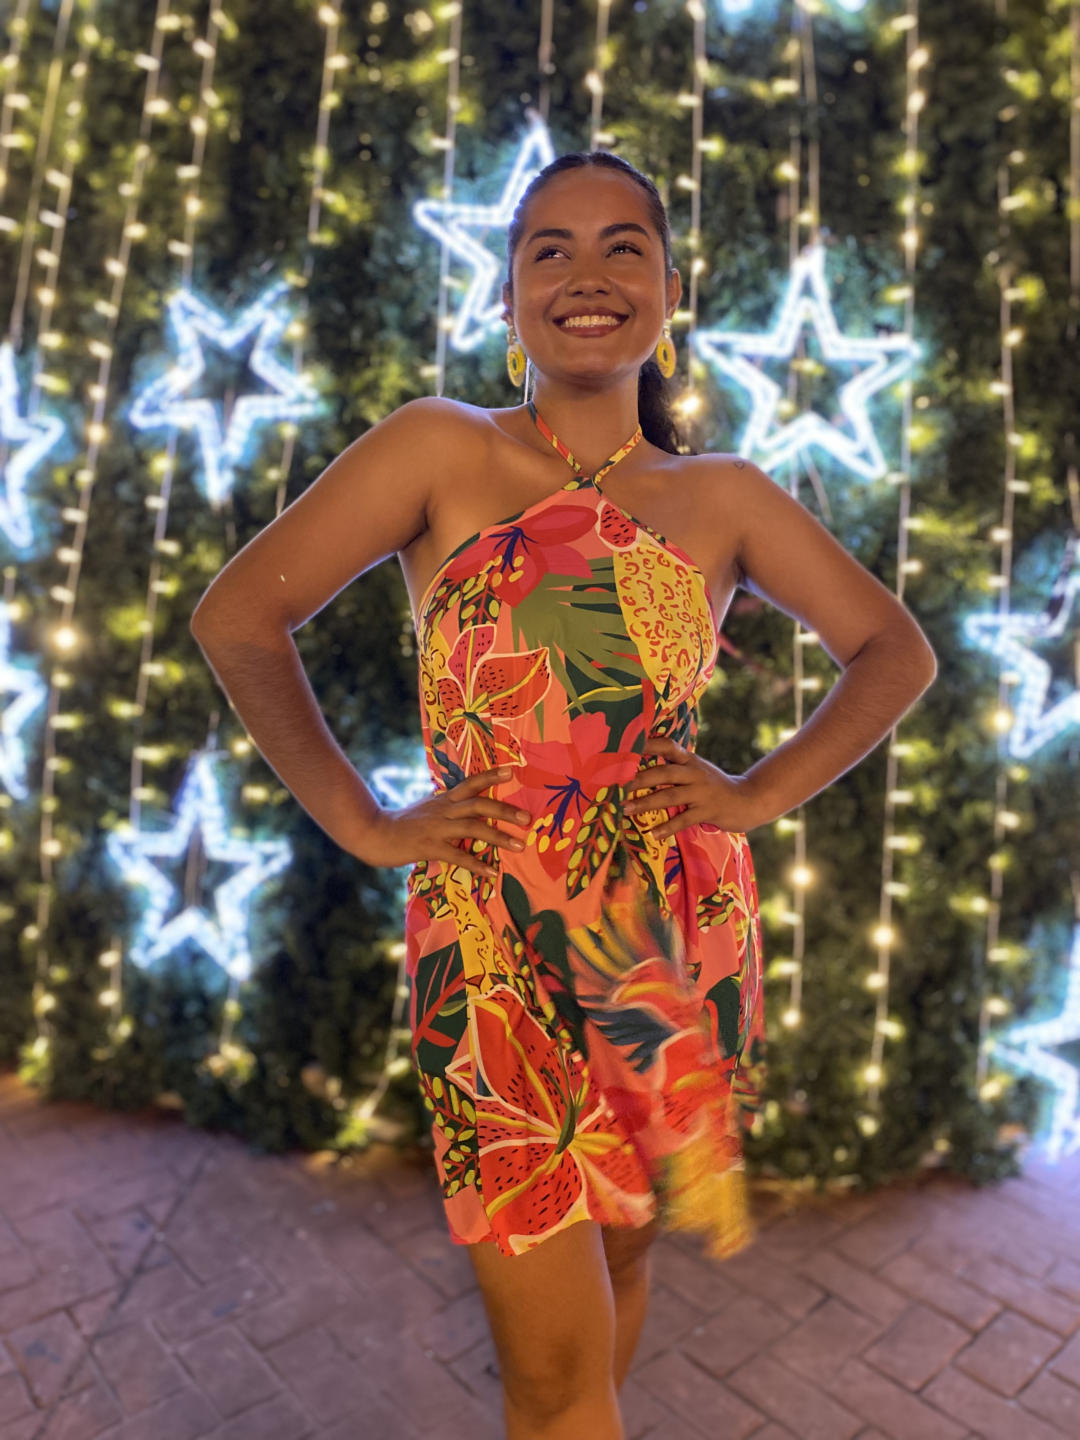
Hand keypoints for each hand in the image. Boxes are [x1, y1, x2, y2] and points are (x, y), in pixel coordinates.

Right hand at [352, 764, 530, 878]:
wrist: (374, 833)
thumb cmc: (403, 823)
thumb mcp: (428, 807)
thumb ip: (448, 806)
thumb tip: (469, 806)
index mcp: (444, 799)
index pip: (471, 783)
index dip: (491, 776)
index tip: (512, 771)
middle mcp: (444, 810)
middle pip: (479, 805)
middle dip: (505, 811)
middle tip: (527, 819)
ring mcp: (437, 828)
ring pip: (473, 829)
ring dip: (499, 837)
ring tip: (519, 846)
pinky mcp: (430, 847)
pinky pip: (458, 856)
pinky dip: (477, 864)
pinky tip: (492, 872)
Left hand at [622, 736, 767, 839]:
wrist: (748, 800)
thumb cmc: (714, 787)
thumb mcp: (697, 771)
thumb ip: (675, 768)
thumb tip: (642, 769)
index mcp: (690, 760)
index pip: (667, 746)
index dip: (647, 744)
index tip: (626, 747)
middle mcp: (695, 772)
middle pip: (663, 772)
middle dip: (638, 779)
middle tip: (617, 786)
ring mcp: (702, 792)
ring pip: (670, 795)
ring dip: (646, 803)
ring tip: (626, 809)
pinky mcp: (708, 811)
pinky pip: (684, 819)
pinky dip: (668, 827)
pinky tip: (653, 834)